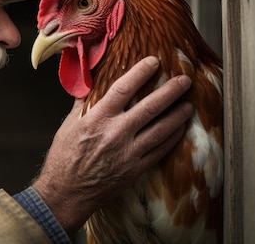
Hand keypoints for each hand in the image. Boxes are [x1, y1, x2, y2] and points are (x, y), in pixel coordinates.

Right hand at [32, 56, 193, 233]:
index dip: (140, 73)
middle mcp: (116, 133)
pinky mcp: (136, 169)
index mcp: (97, 118)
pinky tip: (179, 129)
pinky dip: (172, 138)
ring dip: (177, 115)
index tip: (153, 62)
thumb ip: (83, 102)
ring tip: (189, 104)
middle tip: (185, 80)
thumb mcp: (69, 124)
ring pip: (161, 130)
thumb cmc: (64, 157)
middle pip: (150, 107)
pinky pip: (160, 150)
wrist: (67, 191)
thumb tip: (91, 82)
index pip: (123, 89)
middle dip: (170, 92)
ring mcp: (128, 152)